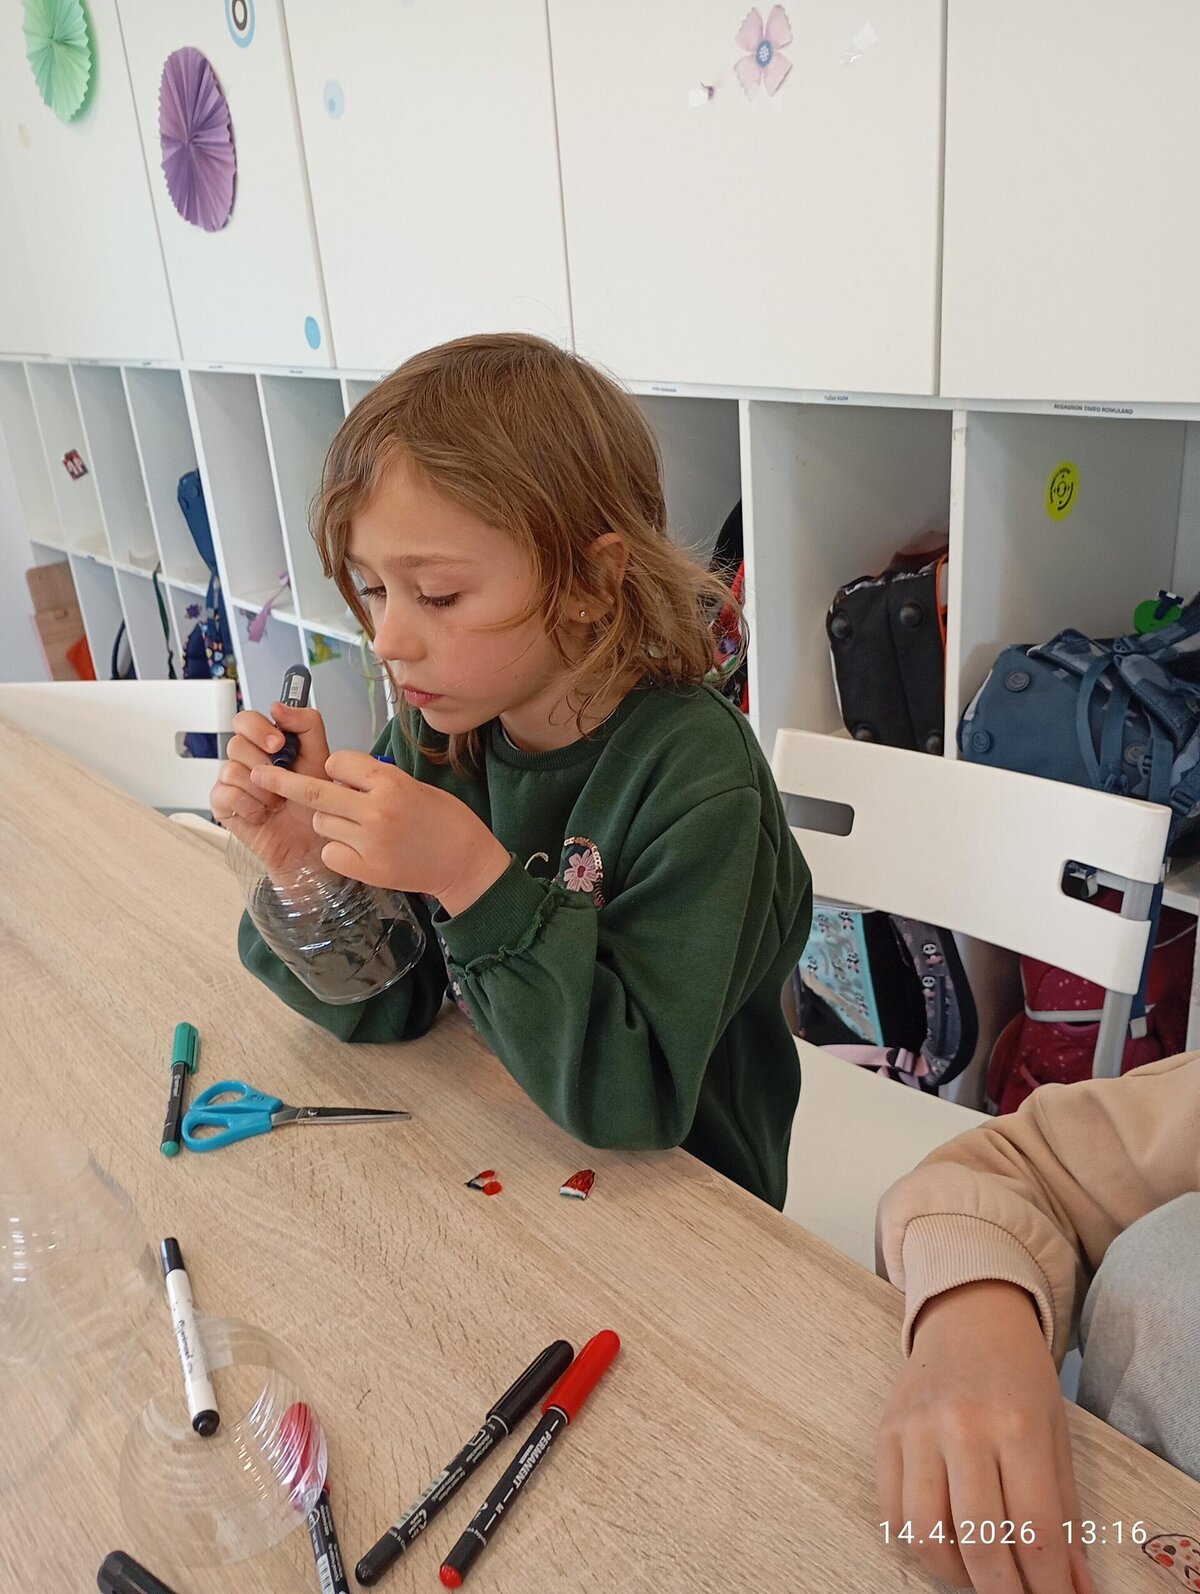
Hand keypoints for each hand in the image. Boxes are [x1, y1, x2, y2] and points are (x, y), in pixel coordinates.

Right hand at [209, 703, 330, 875]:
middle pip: (236, 743)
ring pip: (231, 770)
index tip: (278, 744)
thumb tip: (278, 706)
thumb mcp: (321, 759)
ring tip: (277, 801)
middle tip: (281, 779)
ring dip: (261, 789)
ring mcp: (233, 782)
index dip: (258, 728)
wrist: (312, 844)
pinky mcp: (224, 805)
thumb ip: (307, 725)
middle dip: (263, 763)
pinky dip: (249, 805)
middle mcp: (247, 760)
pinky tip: (263, 813)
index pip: (245, 720)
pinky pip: (224, 795)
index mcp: (267, 744)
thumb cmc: (316, 803)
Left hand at [250, 751, 510, 913]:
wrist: (465, 861)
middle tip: (258, 773)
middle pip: (314, 791)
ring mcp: (369, 842)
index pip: (338, 763)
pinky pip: (330, 852)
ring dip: (328, 822)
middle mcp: (376, 810)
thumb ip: (375, 781)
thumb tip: (335, 776)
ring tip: (357, 829)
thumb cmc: (443, 819)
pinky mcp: (366, 869)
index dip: (335, 769)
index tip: (341, 776)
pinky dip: (338, 850)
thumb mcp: (413, 786)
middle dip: (281, 781)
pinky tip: (359, 851)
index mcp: (389, 782)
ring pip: (321, 823)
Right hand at [876, 1281, 1093, 1593]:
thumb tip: (1075, 1587)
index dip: (1049, 1585)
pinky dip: (916, 1544)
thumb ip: (1065, 1513)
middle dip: (1003, 1593)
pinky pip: (891, 1510)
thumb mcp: (1055, 1434)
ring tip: (978, 1576)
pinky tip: (943, 1543)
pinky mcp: (886, 1431)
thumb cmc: (1019, 1376)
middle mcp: (963, 1425)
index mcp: (1017, 1424)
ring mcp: (918, 1428)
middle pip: (980, 1542)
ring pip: (927, 1534)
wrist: (969, 1316)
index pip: (1035, 1530)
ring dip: (955, 1575)